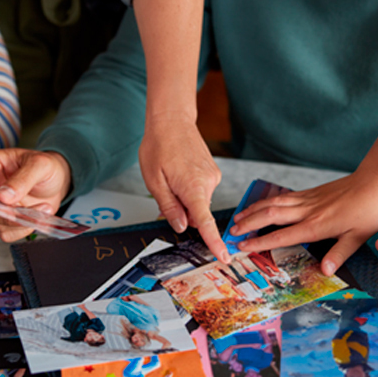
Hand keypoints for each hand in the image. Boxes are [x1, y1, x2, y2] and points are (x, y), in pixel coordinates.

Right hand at [0, 148, 70, 241]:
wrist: (56, 181)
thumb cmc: (45, 166)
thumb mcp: (40, 165)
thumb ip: (23, 179)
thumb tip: (2, 197)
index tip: (0, 203)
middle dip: (7, 213)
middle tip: (30, 211)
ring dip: (21, 221)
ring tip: (44, 209)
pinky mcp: (3, 219)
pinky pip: (6, 233)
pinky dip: (24, 229)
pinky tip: (39, 217)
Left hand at [139, 115, 228, 261]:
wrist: (171, 120)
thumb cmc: (159, 147)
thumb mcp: (154, 181)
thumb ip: (169, 207)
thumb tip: (182, 227)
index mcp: (194, 187)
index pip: (206, 222)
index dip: (214, 241)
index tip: (223, 256)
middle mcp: (208, 183)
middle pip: (197, 213)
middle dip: (182, 211)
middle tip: (165, 193)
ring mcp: (213, 177)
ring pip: (198, 202)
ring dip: (184, 199)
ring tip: (170, 177)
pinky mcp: (212, 172)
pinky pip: (201, 191)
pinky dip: (190, 190)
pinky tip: (179, 173)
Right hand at [229, 171, 377, 274]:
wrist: (373, 183)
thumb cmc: (368, 211)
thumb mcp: (358, 237)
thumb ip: (339, 254)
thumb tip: (325, 271)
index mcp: (316, 225)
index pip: (282, 235)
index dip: (260, 242)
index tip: (243, 247)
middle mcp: (306, 211)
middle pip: (270, 216)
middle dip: (248, 224)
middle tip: (231, 233)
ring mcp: (305, 200)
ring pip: (272, 204)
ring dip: (252, 211)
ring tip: (237, 219)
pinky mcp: (307, 194)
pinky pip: (281, 198)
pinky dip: (265, 202)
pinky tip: (257, 206)